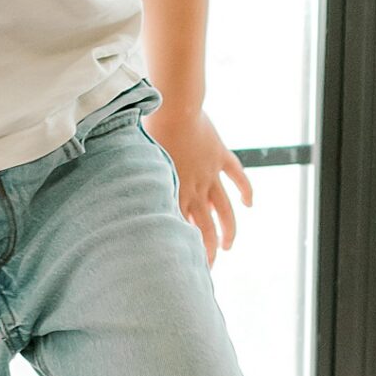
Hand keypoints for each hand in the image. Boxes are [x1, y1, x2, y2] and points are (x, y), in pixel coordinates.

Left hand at [146, 104, 251, 264]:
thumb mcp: (140, 165)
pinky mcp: (221, 157)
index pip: (181, 230)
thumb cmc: (148, 134)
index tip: (184, 266)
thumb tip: (126, 205)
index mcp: (173, 192)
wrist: (174, 108)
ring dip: (229, 230)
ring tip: (228, 245)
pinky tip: (249, 204)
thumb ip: (142, 187)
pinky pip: (238, 177)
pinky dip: (246, 191)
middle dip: (209, 251)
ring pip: (225, 210)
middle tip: (209, 266)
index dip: (185, 250)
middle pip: (206, 228)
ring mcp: (210, 174)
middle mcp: (194, 188)